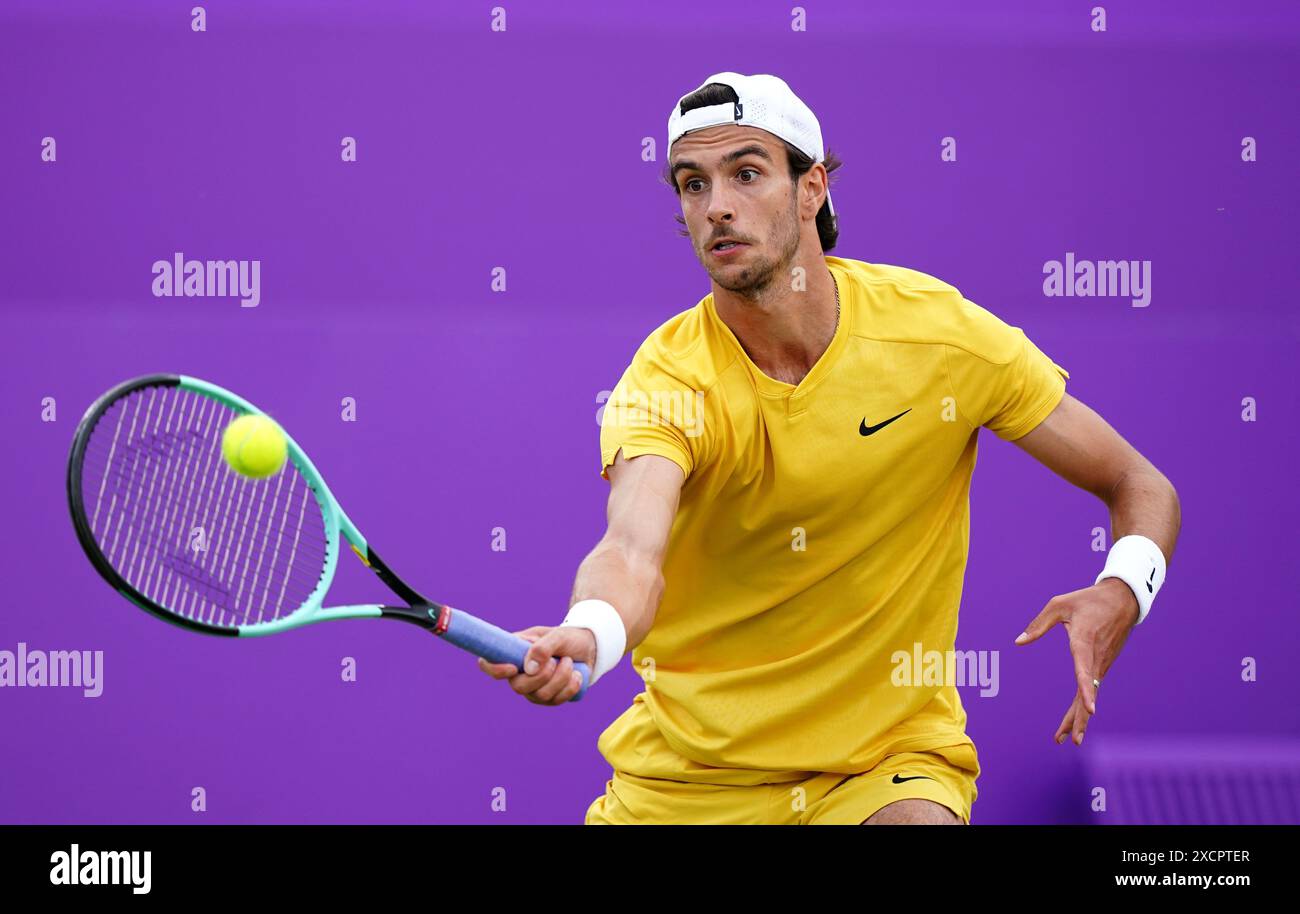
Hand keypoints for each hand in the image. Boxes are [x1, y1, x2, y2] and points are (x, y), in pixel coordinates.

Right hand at [476, 625, 595, 705]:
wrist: (590, 648)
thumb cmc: (569, 638)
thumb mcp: (559, 635)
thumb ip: (543, 647)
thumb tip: (528, 668)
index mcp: (514, 651)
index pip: (489, 664)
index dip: (495, 670)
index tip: (513, 668)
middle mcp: (519, 673)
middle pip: (518, 687)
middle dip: (542, 676)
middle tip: (556, 660)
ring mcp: (533, 688)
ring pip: (540, 695)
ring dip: (561, 678)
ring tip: (570, 662)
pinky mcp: (549, 697)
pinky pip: (556, 701)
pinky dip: (570, 688)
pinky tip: (576, 675)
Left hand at [1014, 577, 1138, 743]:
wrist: (1123, 599)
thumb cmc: (1088, 600)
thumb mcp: (1059, 604)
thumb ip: (1039, 624)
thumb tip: (1018, 642)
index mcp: (1084, 640)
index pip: (1085, 669)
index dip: (1087, 689)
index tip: (1091, 708)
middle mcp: (1096, 656)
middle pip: (1089, 692)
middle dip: (1079, 717)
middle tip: (1071, 740)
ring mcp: (1102, 662)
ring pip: (1091, 693)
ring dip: (1079, 716)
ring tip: (1065, 738)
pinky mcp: (1103, 664)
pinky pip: (1093, 687)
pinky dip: (1084, 703)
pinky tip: (1078, 718)